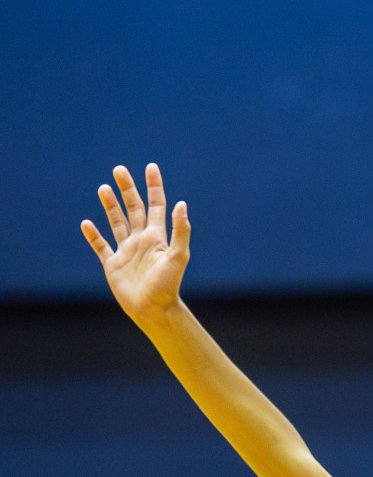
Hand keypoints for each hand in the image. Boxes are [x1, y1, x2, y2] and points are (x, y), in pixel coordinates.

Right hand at [81, 164, 191, 319]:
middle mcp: (142, 240)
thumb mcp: (178, 256)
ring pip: (117, 223)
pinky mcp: (112, 264)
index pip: (156, 205)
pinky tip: (87, 223)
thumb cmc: (168, 284)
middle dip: (127, 189)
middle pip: (133, 209)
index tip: (151, 167)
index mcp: (157, 237)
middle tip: (119, 169)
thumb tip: (181, 203)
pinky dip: (93, 235)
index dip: (154, 186)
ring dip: (110, 206)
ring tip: (103, 188)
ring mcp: (126, 251)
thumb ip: (179, 230)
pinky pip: (101, 246)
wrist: (153, 309)